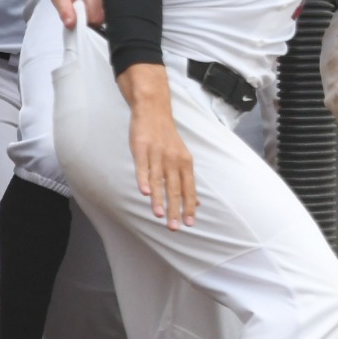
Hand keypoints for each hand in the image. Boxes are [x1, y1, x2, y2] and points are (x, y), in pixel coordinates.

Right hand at [117, 65, 196, 228]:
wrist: (154, 111)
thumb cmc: (167, 138)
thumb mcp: (182, 158)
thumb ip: (187, 181)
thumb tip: (197, 203)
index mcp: (185, 162)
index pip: (189, 188)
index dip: (189, 206)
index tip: (189, 223)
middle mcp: (173, 160)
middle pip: (175, 188)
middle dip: (175, 209)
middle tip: (174, 227)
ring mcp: (157, 154)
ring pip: (158, 180)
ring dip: (158, 198)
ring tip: (159, 215)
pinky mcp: (141, 149)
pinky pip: (142, 167)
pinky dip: (143, 179)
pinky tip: (143, 193)